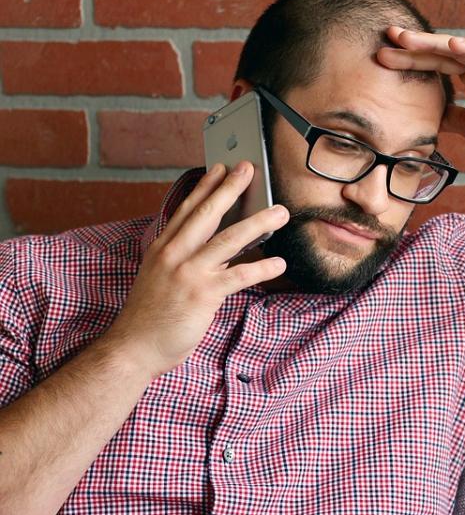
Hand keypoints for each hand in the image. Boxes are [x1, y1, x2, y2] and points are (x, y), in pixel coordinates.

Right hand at [104, 162, 288, 378]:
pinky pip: (239, 276)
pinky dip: (262, 268)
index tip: (219, 167)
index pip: (186, 210)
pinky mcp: (203, 294)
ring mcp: (188, 272)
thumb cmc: (151, 316)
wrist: (134, 347)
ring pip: (229, 240)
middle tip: (249, 168)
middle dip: (230, 189)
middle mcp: (173, 254)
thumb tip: (219, 252)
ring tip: (280, 212)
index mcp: (163, 248)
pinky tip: (280, 263)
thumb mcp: (162, 278)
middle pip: (207, 214)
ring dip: (258, 223)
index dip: (205, 187)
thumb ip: (187, 261)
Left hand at [376, 28, 464, 168]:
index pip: (437, 64)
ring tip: (408, 39)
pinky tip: (451, 45)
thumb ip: (451, 118)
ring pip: (463, 48)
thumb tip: (429, 118)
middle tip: (387, 36)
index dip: (411, 60)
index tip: (383, 57)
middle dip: (414, 45)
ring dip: (434, 42)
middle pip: (443, 52)